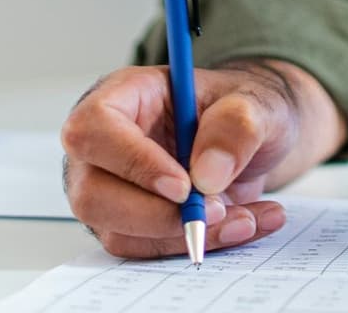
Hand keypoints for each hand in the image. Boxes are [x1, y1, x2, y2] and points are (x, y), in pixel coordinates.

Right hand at [60, 58, 345, 258]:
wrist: (254, 140)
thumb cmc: (240, 110)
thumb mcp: (255, 101)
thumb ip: (237, 125)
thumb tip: (208, 175)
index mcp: (125, 95)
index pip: (93, 129)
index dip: (131, 161)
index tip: (184, 186)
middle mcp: (106, 146)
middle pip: (92, 194)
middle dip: (156, 215)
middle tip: (216, 210)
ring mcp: (111, 190)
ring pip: (119, 233)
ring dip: (185, 236)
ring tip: (245, 218)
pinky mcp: (130, 225)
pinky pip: (150, 251)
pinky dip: (199, 245)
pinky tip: (242, 224)